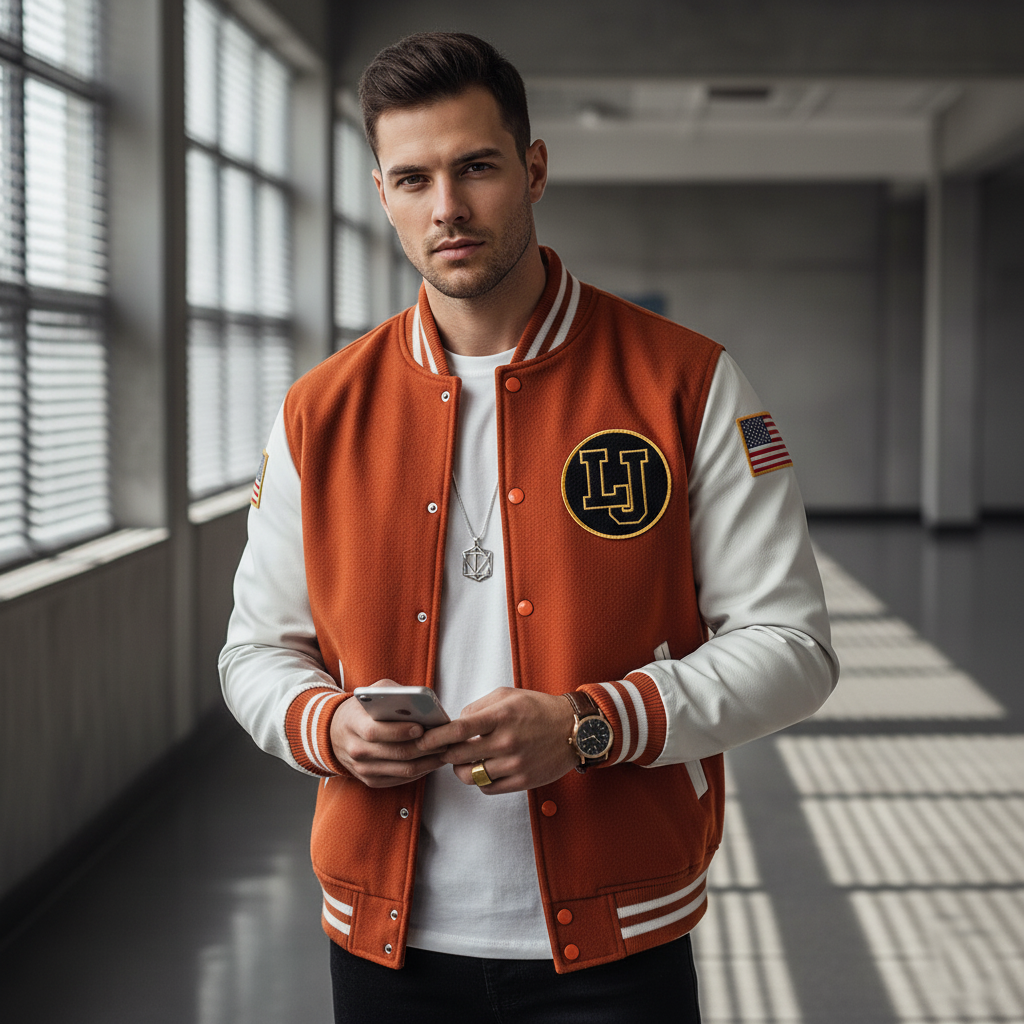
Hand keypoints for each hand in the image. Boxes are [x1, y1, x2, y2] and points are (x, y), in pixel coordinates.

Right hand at [330, 679, 448, 787]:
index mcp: (354, 724)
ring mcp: (363, 768)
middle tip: (444, 740)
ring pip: (402, 770)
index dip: (400, 731)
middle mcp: (356, 749)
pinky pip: (400, 779)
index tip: (421, 727)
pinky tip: (431, 761)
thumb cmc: (361, 710)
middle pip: (396, 753)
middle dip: (424, 747)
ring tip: (444, 751)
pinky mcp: (371, 780)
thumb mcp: (372, 693)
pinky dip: (420, 771)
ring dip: (427, 762)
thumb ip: (393, 693)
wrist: (335, 733)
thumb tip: (420, 700)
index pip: (376, 731)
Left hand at [418, 687, 578, 794]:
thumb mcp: (507, 696)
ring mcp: (515, 764)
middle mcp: (507, 741)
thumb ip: (478, 708)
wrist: (573, 729)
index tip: (422, 740)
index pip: (458, 729)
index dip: (435, 737)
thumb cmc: (538, 709)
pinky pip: (487, 788)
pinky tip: (485, 768)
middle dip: (445, 753)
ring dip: (461, 769)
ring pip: (470, 775)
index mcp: (501, 716)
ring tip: (466, 759)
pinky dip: (480, 780)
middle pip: (458, 756)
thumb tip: (455, 724)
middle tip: (444, 749)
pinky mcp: (522, 782)